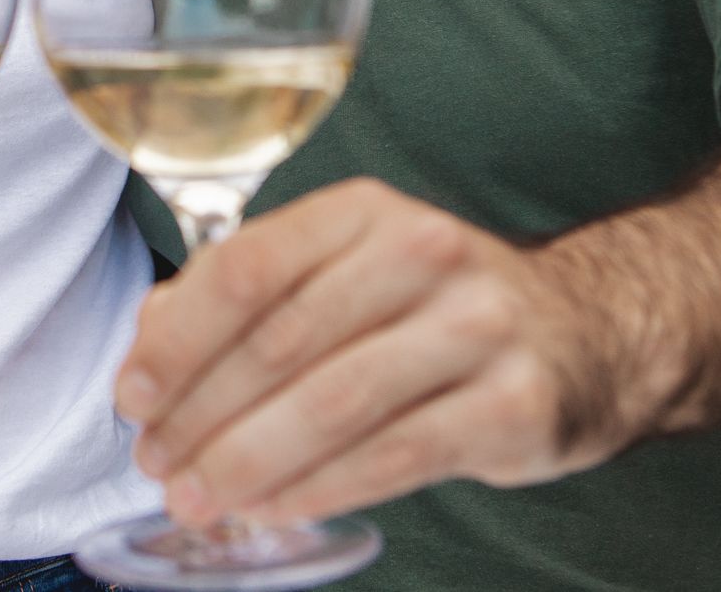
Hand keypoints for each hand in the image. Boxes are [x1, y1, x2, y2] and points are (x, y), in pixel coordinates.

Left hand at [113, 179, 626, 529]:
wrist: (588, 334)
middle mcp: (424, 253)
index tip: (132, 394)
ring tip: (196, 497)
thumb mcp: (347, 270)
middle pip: (281, 340)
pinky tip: (271, 507)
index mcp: (365, 211)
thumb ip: (248, 297)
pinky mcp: (513, 404)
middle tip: (155, 463)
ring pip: (333, 404)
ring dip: (248, 461)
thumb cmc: (433, 307)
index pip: (248, 266)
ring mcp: (477, 327)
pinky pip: (393, 456)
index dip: (177, 338)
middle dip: (201, 413)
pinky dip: (320, 488)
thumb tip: (150, 344)